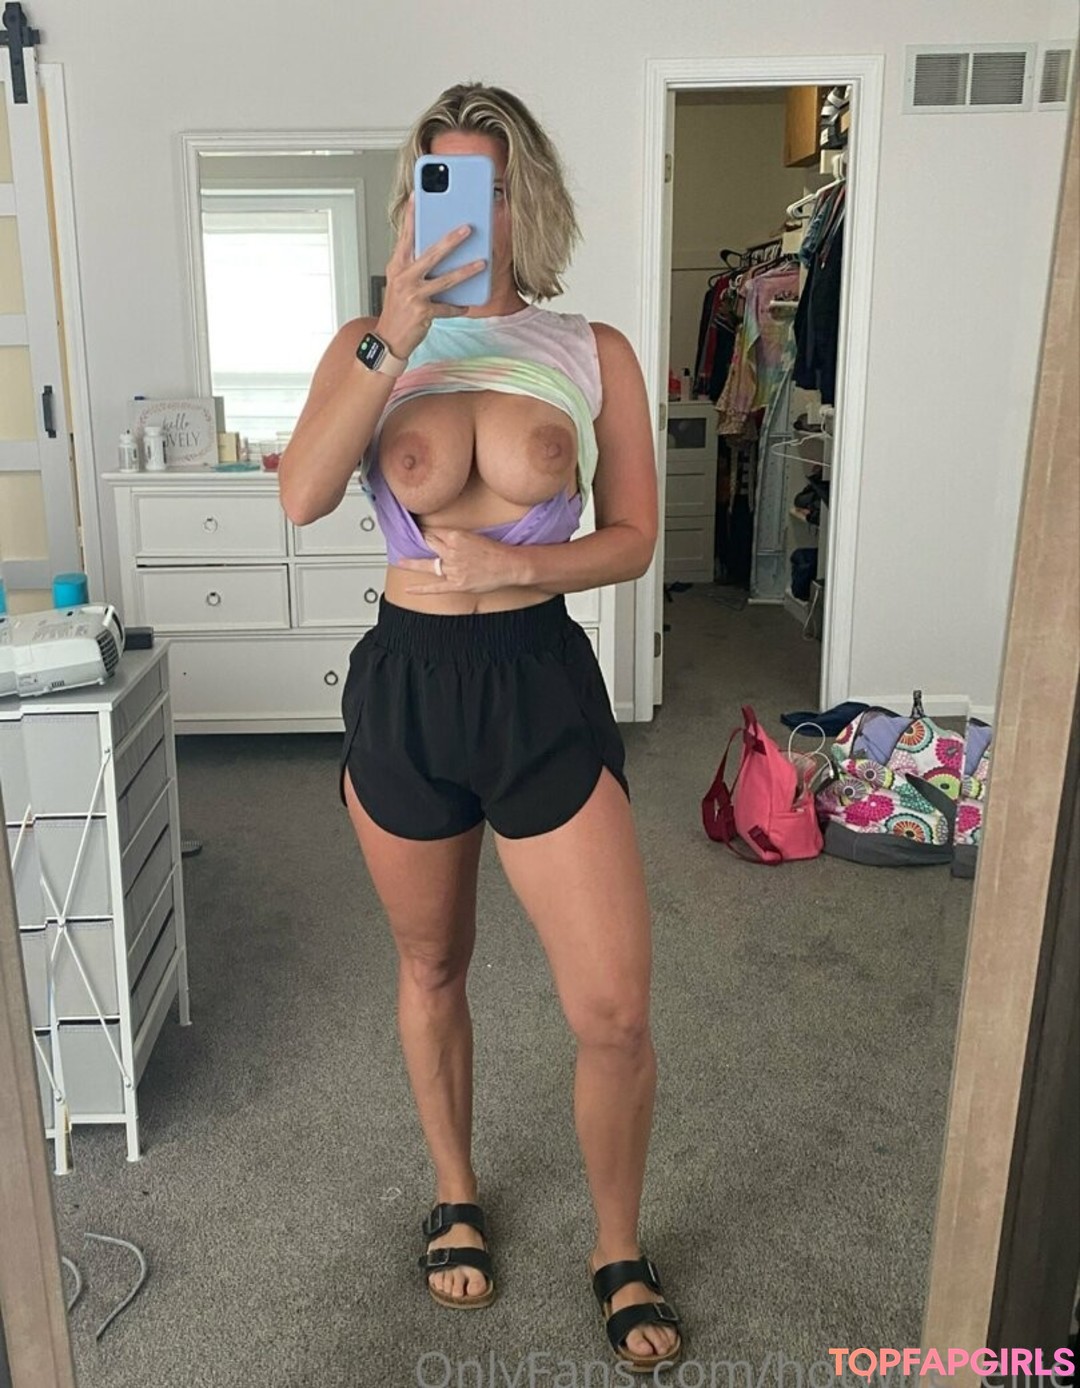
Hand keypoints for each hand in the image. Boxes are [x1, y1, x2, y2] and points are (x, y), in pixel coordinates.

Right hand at [376, 196, 486, 358]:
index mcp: (397, 266)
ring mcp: (413, 294)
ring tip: (482, 263)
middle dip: (451, 240)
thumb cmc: (398, 309)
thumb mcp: (400, 282)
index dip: (411, 215)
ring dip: (466, 271)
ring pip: (445, 279)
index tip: (416, 196)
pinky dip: (457, 307)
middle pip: (431, 253)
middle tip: (468, 228)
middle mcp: (404, 277)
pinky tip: (465, 305)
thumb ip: (414, 265)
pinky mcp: (422, 312)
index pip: (405, 236)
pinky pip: (447, 307)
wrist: (388, 338)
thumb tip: (438, 251)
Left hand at [396, 528, 526, 594]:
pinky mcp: (456, 584)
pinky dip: (420, 589)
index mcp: (456, 536)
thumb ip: (457, 538)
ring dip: (416, 562)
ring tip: (402, 561)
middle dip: (426, 543)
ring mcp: (453, 569)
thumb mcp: (474, 536)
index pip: (435, 532)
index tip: (427, 534)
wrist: (508, 565)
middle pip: (429, 543)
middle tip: (423, 544)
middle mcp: (451, 552)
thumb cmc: (495, 551)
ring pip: (429, 562)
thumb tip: (444, 540)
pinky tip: (408, 588)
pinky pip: (434, 587)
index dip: (432, 534)